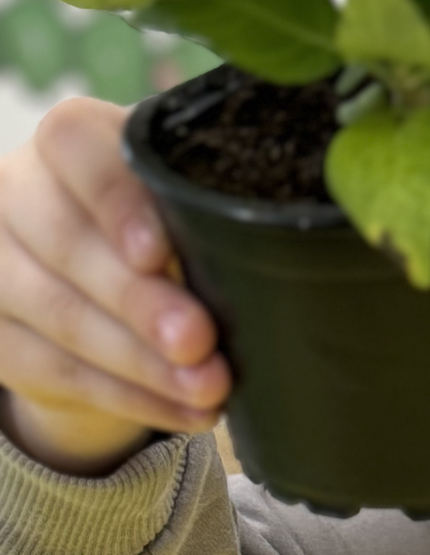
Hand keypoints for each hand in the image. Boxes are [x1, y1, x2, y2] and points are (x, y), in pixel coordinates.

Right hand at [0, 98, 228, 475]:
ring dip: (141, 362)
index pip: (74, 146)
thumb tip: (278, 253)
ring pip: (58, 315)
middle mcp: (16, 190)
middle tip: (200, 341)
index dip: (114, 200)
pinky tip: (188, 412)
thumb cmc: (172, 228)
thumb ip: (212, 213)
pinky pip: (54, 370)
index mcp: (71, 141)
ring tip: (209, 388)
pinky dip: (129, 397)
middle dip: (139, 301)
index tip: (158, 252)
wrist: (112, 293)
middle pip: (65, 243)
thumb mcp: (192, 207)